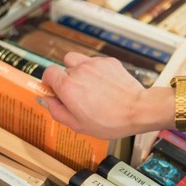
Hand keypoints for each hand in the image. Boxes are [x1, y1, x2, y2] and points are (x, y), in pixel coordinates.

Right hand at [41, 52, 172, 138]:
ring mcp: (94, 64)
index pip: (48, 72)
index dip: (50, 81)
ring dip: (79, 70)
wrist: (138, 110)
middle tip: (78, 94)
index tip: (55, 90)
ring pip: (77, 60)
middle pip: (64, 68)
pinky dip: (96, 71)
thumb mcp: (78, 125)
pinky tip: (105, 85)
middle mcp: (79, 70)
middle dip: (67, 79)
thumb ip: (57, 111)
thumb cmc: (110, 121)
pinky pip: (95, 62)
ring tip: (89, 86)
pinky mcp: (108, 61)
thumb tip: (47, 100)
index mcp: (67, 86)